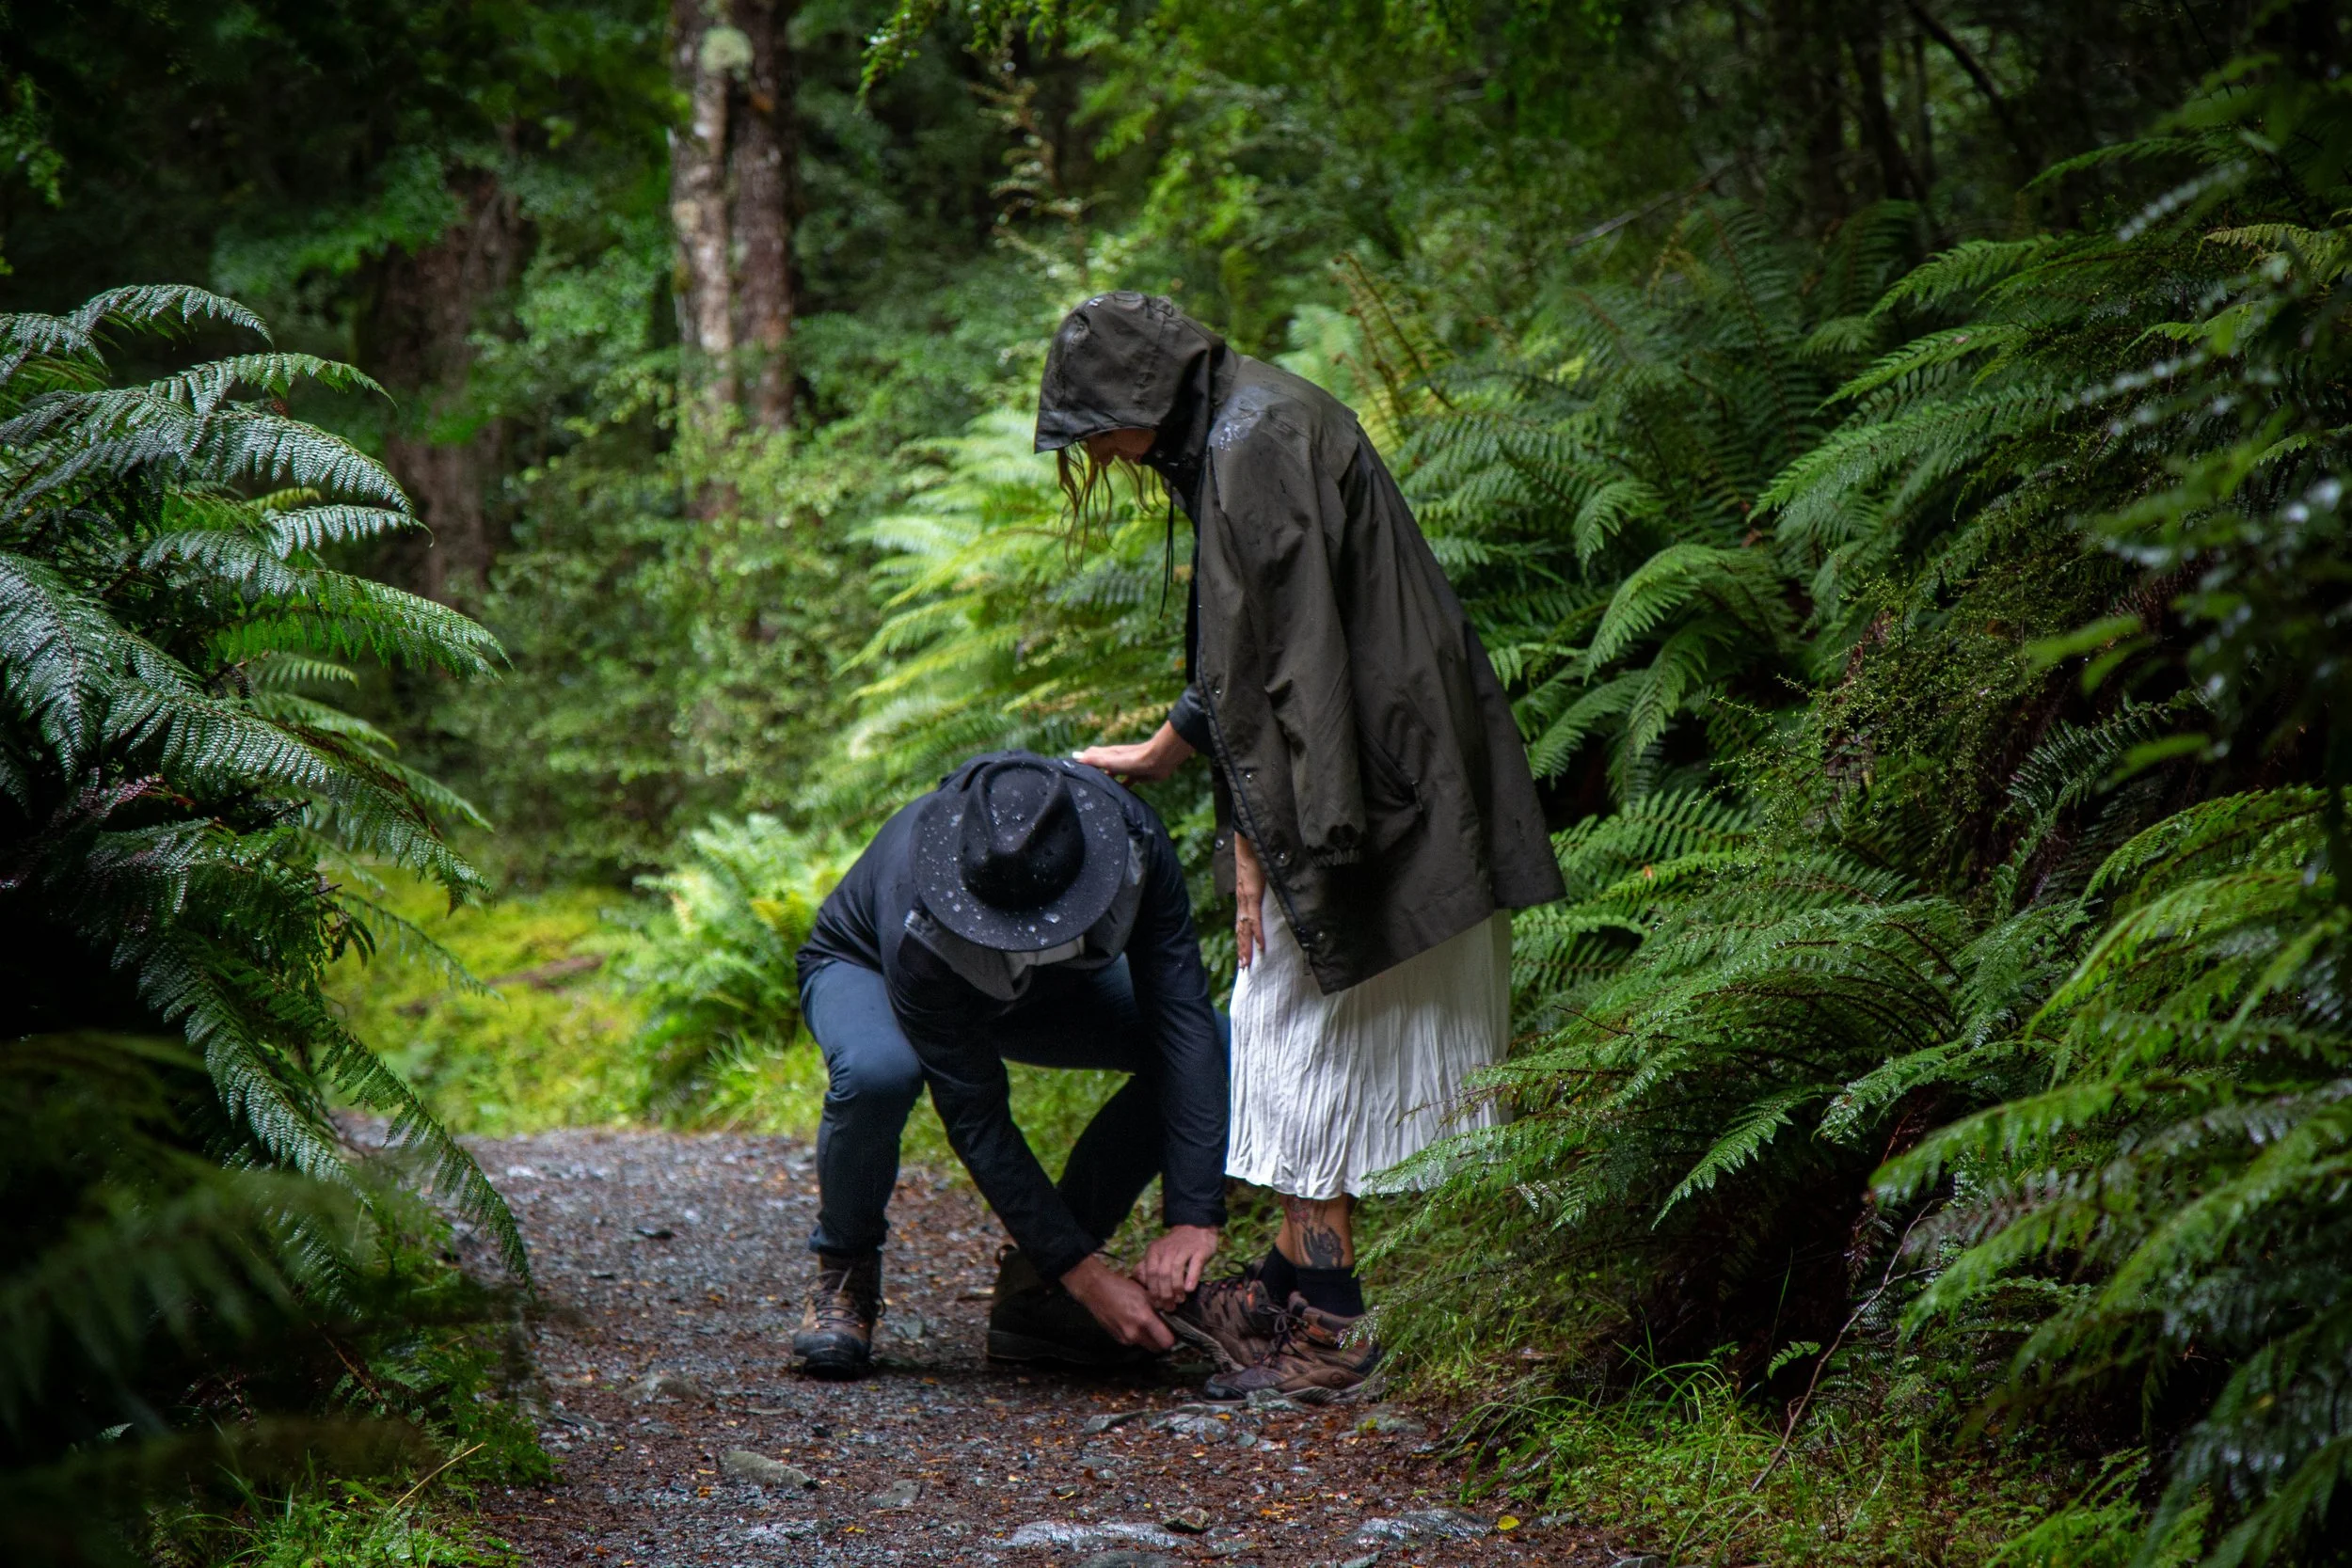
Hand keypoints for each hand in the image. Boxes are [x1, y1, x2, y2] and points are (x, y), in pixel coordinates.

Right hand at [1062, 1254, 1175, 1349]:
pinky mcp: (1118, 1339)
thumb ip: (1159, 1307)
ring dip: (1149, 1338)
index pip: (1167, 1342)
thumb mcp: (1145, 1293)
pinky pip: (1134, 1341)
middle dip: (1161, 1340)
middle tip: (1161, 1327)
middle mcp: (1135, 1334)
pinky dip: (1138, 1335)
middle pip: (1157, 1348)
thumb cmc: (1121, 1287)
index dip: (1172, 1337)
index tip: (1172, 1330)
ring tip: (1146, 1322)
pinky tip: (1133, 1321)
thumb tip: (1173, 1315)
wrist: (1095, 1290)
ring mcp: (1125, 1338)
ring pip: (1145, 1345)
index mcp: (1144, 1320)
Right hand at [1075, 720, 1195, 784]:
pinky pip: (1125, 782)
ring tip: (1097, 791)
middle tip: (1082, 783)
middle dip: (1091, 772)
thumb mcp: (1110, 760)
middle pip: (1100, 764)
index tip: (1071, 769)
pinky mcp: (1136, 775)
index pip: (1089, 754)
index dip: (1080, 760)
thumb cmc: (1134, 759)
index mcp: (1108, 754)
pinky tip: (1117, 795)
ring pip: (1112, 774)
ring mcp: (1126, 767)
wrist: (1159, 760)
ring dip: (1105, 780)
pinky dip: (1120, 786)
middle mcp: (1116, 760)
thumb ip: (1094, 760)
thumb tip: (1075, 757)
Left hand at [1135, 1224, 1219, 1310]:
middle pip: (1162, 1274)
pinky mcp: (1200, 1250)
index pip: (1150, 1273)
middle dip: (1164, 1294)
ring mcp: (1184, 1249)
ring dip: (1177, 1288)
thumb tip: (1139, 1281)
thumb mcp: (1158, 1252)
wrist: (1195, 1226)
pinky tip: (1189, 1289)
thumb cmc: (1175, 1245)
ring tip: (1179, 1300)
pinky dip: (1191, 1278)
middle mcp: (1168, 1249)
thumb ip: (1149, 1266)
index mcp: (1155, 1251)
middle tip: (1169, 1307)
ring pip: (1176, 1270)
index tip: (1157, 1304)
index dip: (1153, 1291)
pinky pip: (1194, 1265)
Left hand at [1233, 832, 1266, 968]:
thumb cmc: (1257, 851)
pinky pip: (1255, 918)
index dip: (1242, 939)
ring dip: (1246, 947)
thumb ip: (1264, 883)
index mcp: (1244, 895)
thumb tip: (1270, 890)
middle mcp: (1242, 899)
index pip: (1242, 922)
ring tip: (1246, 963)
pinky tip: (1260, 946)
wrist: (1249, 836)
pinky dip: (1258, 933)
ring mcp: (1245, 897)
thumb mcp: (1261, 872)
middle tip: (1243, 967)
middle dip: (1242, 949)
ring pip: (1245, 928)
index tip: (1243, 954)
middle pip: (1241, 930)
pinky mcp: (1251, 893)